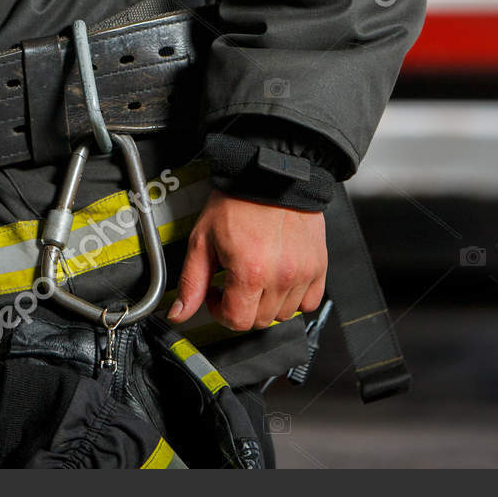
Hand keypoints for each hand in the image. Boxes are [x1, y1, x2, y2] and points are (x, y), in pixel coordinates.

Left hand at [167, 188, 326, 332]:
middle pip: (259, 321)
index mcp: (250, 272)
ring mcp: (303, 273)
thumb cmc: (237, 201)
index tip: (217, 294)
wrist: (268, 175)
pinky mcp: (318, 266)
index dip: (220, 311)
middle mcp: (280, 276)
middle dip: (242, 306)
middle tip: (234, 281)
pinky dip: (294, 297)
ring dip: (267, 303)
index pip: (236, 320)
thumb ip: (192, 281)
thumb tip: (179, 313)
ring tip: (257, 275)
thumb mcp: (203, 239)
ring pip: (283, 314)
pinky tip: (280, 278)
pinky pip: (309, 302)